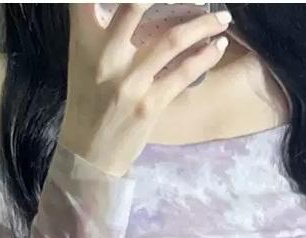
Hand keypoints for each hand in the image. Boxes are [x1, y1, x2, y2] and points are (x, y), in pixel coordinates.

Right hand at [60, 3, 231, 175]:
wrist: (90, 154)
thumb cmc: (88, 102)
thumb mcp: (82, 58)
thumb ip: (98, 26)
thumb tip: (124, 2)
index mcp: (85, 39)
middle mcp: (106, 55)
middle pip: (135, 4)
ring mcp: (131, 81)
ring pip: (173, 39)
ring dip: (204, 24)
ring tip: (222, 18)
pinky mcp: (151, 104)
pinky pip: (184, 73)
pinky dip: (206, 56)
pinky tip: (217, 46)